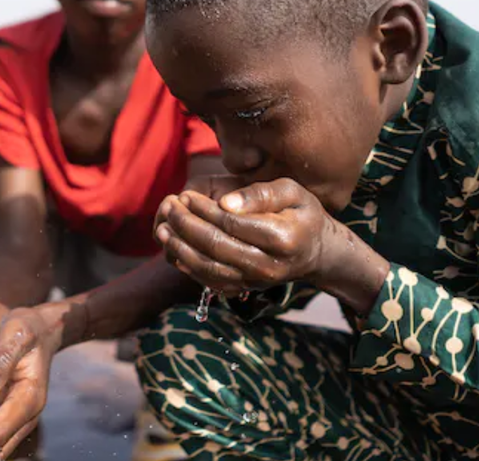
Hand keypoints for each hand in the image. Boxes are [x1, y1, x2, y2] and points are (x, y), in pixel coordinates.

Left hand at [154, 177, 331, 295]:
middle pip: (217, 247)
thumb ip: (259, 194)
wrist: (316, 251)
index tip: (185, 195)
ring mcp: (257, 281)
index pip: (232, 223)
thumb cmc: (301, 213)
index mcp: (282, 237)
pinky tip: (175, 251)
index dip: (203, 209)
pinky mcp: (247, 289)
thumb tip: (224, 203)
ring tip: (162, 230)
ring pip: (210, 270)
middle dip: (186, 226)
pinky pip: (212, 283)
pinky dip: (190, 268)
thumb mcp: (291, 191)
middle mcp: (269, 265)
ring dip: (181, 249)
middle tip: (169, 207)